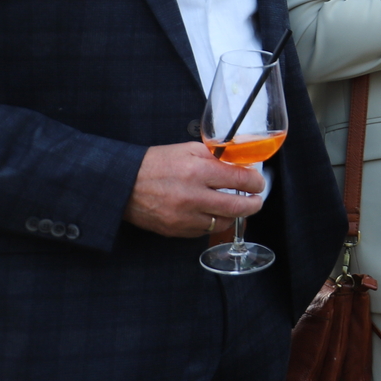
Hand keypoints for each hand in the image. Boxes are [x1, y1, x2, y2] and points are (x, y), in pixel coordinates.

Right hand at [123, 142, 266, 237]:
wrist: (123, 183)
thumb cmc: (155, 163)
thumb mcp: (188, 149)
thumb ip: (217, 156)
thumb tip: (242, 163)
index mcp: (197, 171)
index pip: (240, 179)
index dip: (255, 181)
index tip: (257, 182)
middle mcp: (193, 196)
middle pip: (238, 207)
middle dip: (254, 204)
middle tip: (256, 200)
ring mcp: (184, 217)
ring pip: (223, 223)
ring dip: (234, 215)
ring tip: (234, 206)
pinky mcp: (176, 230)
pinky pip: (205, 231)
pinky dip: (213, 223)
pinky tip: (211, 213)